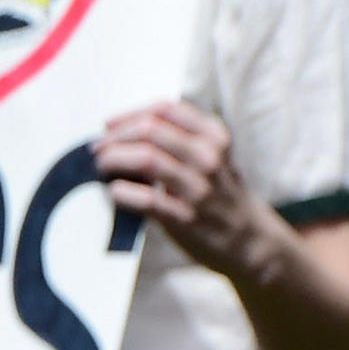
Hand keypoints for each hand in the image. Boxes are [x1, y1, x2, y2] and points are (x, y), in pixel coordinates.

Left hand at [93, 101, 265, 278]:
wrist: (250, 240)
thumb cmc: (222, 193)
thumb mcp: (214, 154)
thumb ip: (179, 137)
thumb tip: (123, 128)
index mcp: (213, 135)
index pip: (164, 109)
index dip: (130, 114)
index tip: (110, 125)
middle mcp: (208, 157)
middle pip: (150, 130)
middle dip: (116, 136)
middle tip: (98, 147)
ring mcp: (198, 187)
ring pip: (146, 158)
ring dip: (114, 158)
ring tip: (101, 164)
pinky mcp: (185, 217)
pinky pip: (146, 199)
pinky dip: (122, 192)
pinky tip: (114, 191)